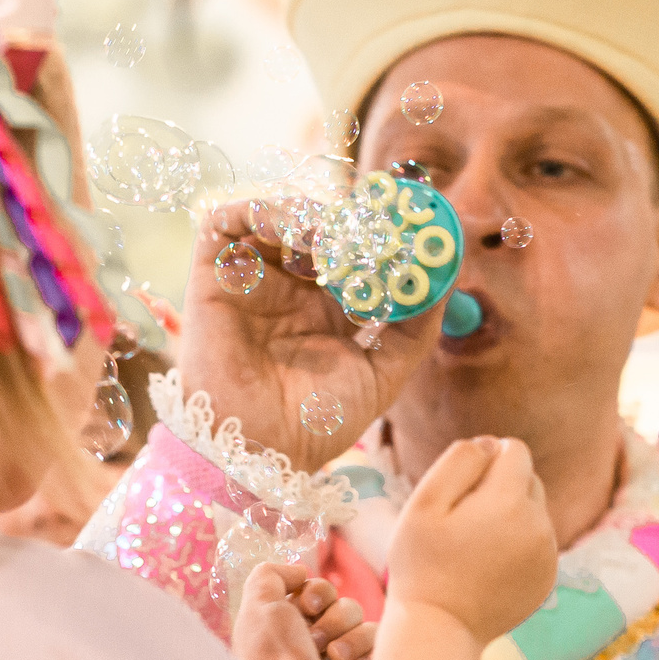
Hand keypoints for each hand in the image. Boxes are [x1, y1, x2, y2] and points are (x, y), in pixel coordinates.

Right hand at [177, 200, 444, 473]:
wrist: (259, 449)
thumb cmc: (317, 423)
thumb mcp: (384, 373)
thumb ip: (416, 326)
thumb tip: (446, 273)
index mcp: (327, 309)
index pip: (354, 252)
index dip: (379, 233)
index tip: (408, 221)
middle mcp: (288, 289)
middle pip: (318, 229)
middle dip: (346, 222)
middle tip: (369, 227)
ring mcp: (251, 282)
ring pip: (275, 218)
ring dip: (305, 214)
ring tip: (327, 235)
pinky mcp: (212, 278)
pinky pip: (224, 224)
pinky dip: (255, 210)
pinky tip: (287, 229)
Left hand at [229, 564, 367, 659]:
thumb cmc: (271, 655)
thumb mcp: (258, 604)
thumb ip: (271, 574)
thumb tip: (301, 571)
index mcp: (289, 627)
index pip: (321, 591)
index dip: (318, 592)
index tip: (307, 606)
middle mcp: (316, 645)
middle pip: (346, 606)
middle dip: (333, 618)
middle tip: (315, 641)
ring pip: (367, 627)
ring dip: (350, 638)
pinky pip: (383, 652)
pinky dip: (370, 658)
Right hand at [386, 437, 556, 644]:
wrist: (440, 629)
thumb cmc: (422, 564)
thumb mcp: (424, 502)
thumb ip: (459, 460)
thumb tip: (489, 444)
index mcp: (511, 501)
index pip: (515, 450)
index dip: (485, 459)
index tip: (459, 488)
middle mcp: (540, 525)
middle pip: (529, 479)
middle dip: (500, 487)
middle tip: (462, 520)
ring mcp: (547, 555)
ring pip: (533, 511)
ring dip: (508, 516)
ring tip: (472, 546)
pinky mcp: (547, 578)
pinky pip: (536, 543)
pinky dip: (516, 545)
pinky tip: (485, 567)